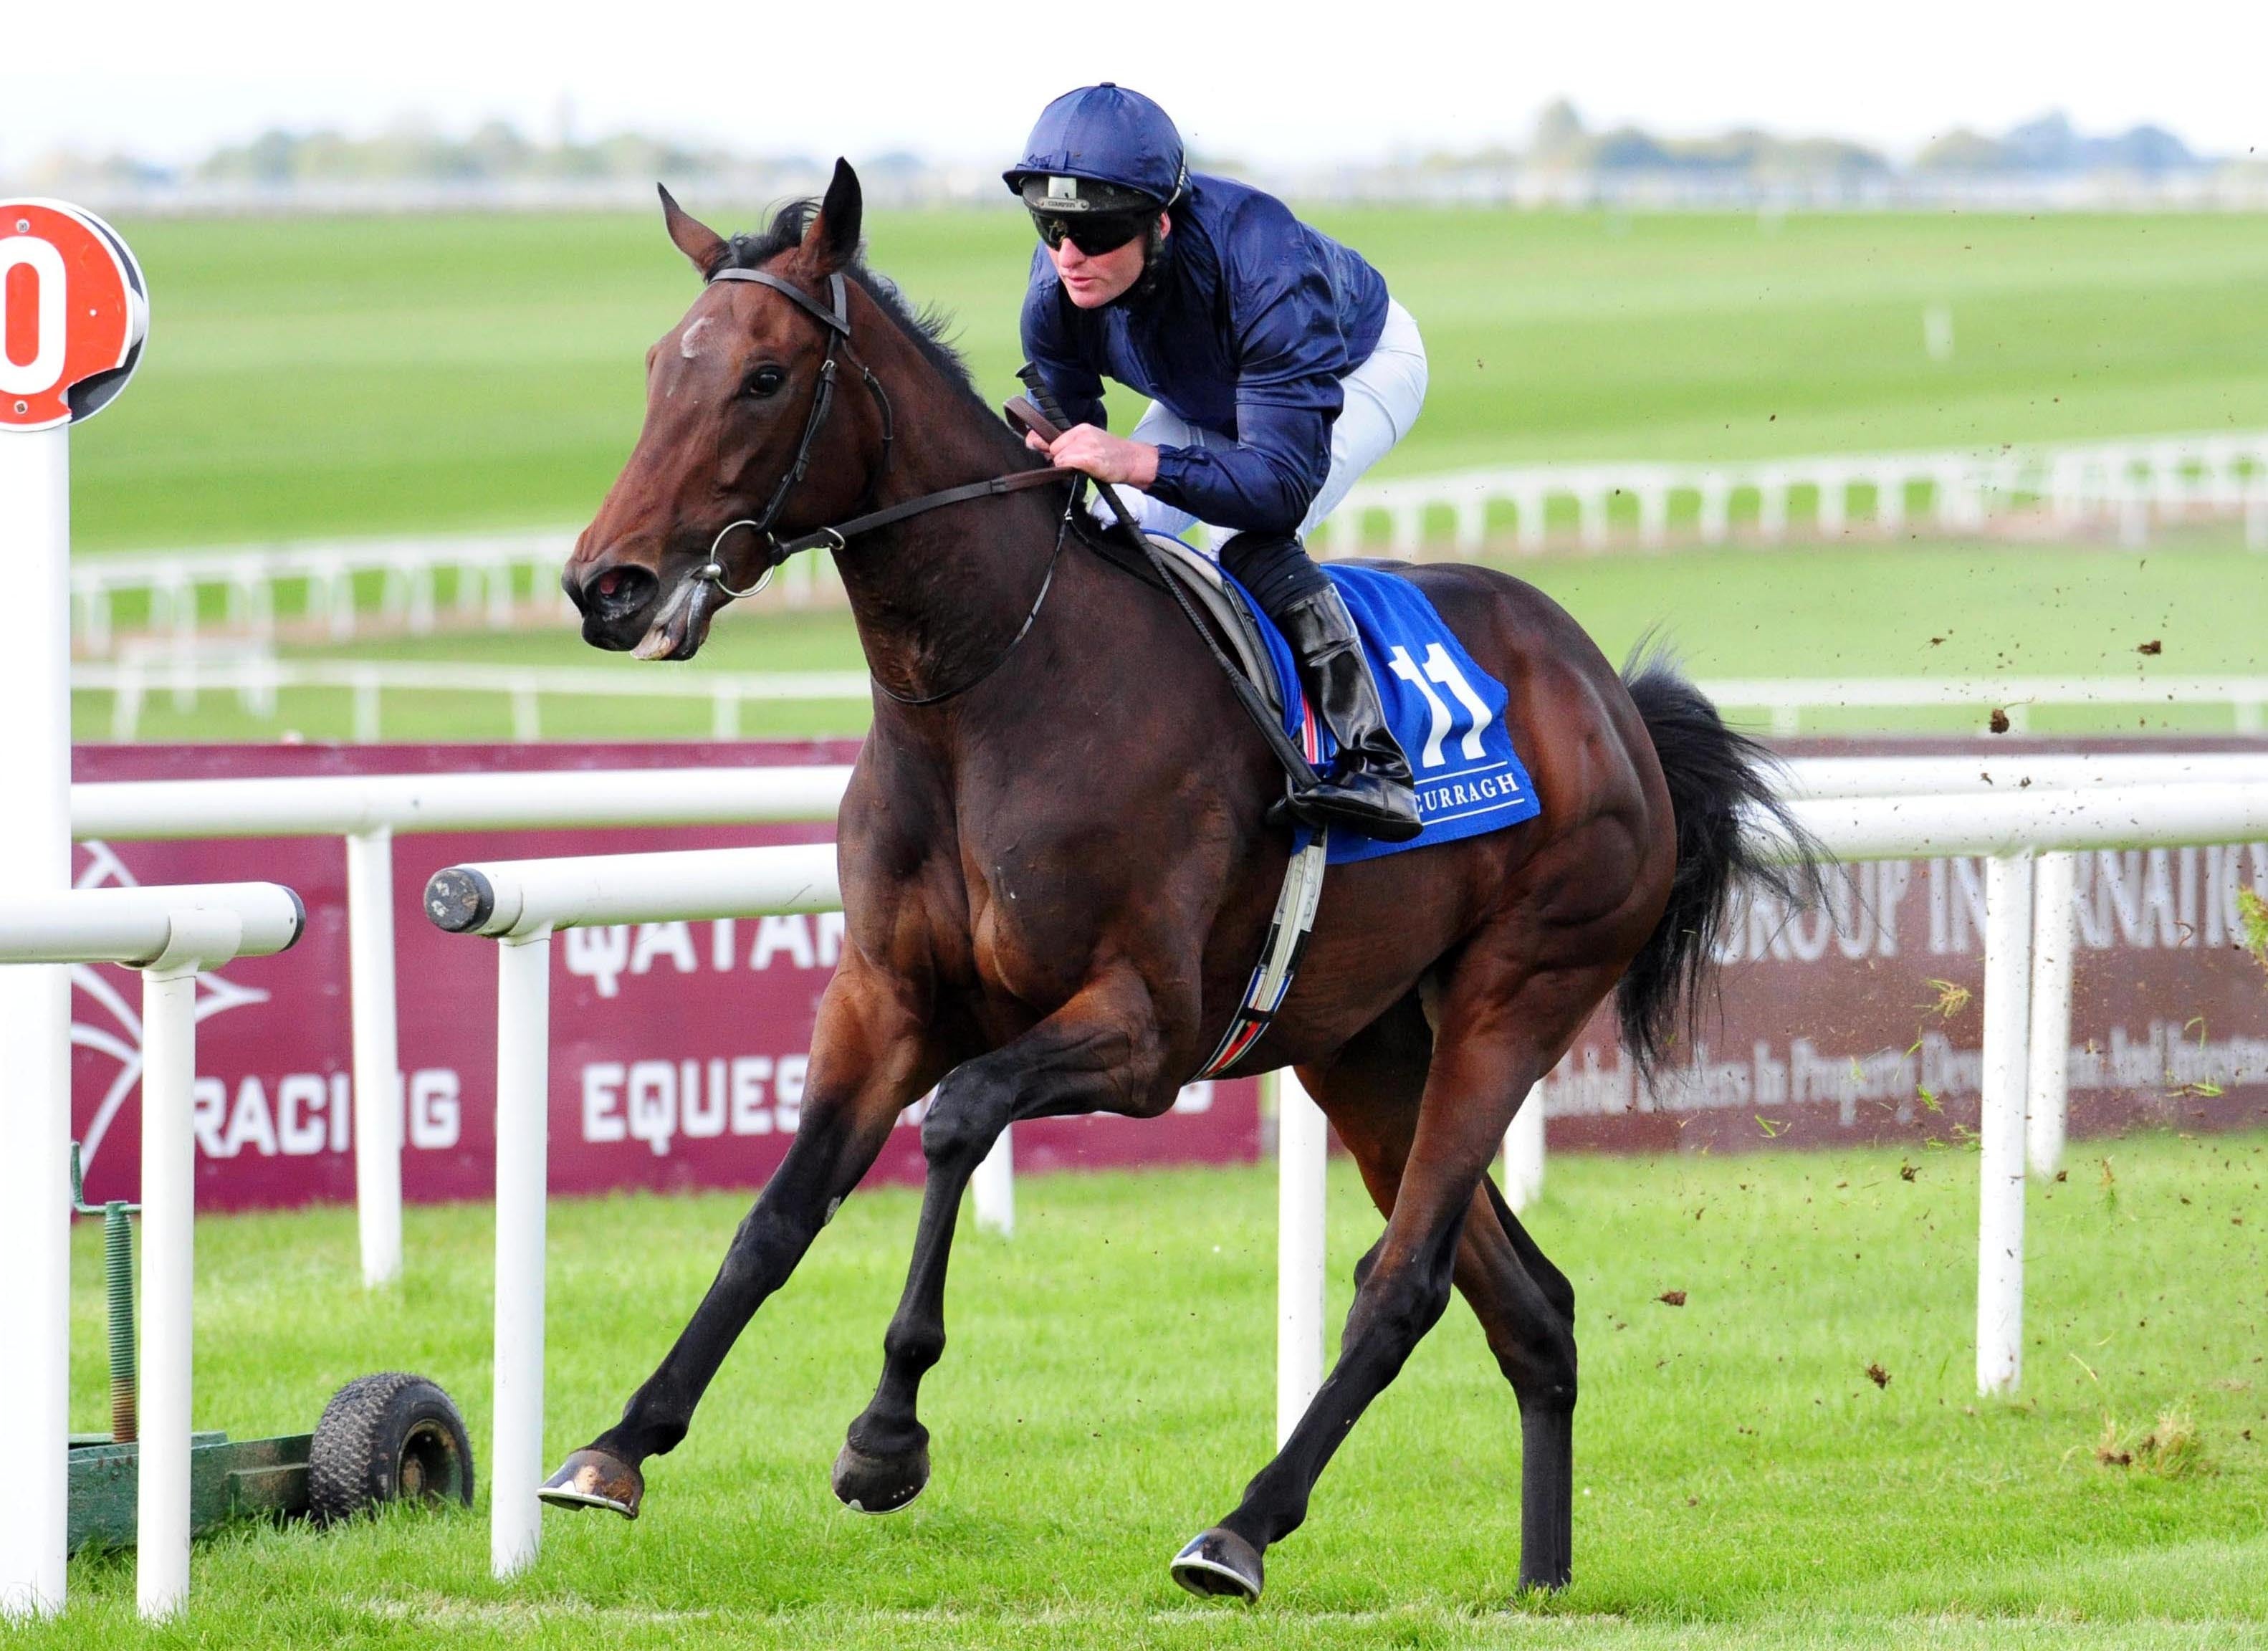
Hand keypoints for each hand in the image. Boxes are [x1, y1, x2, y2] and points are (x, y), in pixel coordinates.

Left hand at [1025, 423, 1158, 488]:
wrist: (1134, 461)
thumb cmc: (1112, 457)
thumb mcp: (1090, 445)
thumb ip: (1068, 446)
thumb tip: (1039, 447)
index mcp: (1080, 429)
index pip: (1050, 437)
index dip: (1049, 450)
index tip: (1052, 456)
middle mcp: (1081, 433)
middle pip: (1053, 449)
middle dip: (1058, 459)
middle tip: (1076, 465)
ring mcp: (1085, 445)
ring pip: (1058, 458)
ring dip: (1066, 467)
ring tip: (1083, 468)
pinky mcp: (1088, 458)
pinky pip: (1066, 464)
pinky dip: (1070, 470)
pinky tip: (1085, 471)